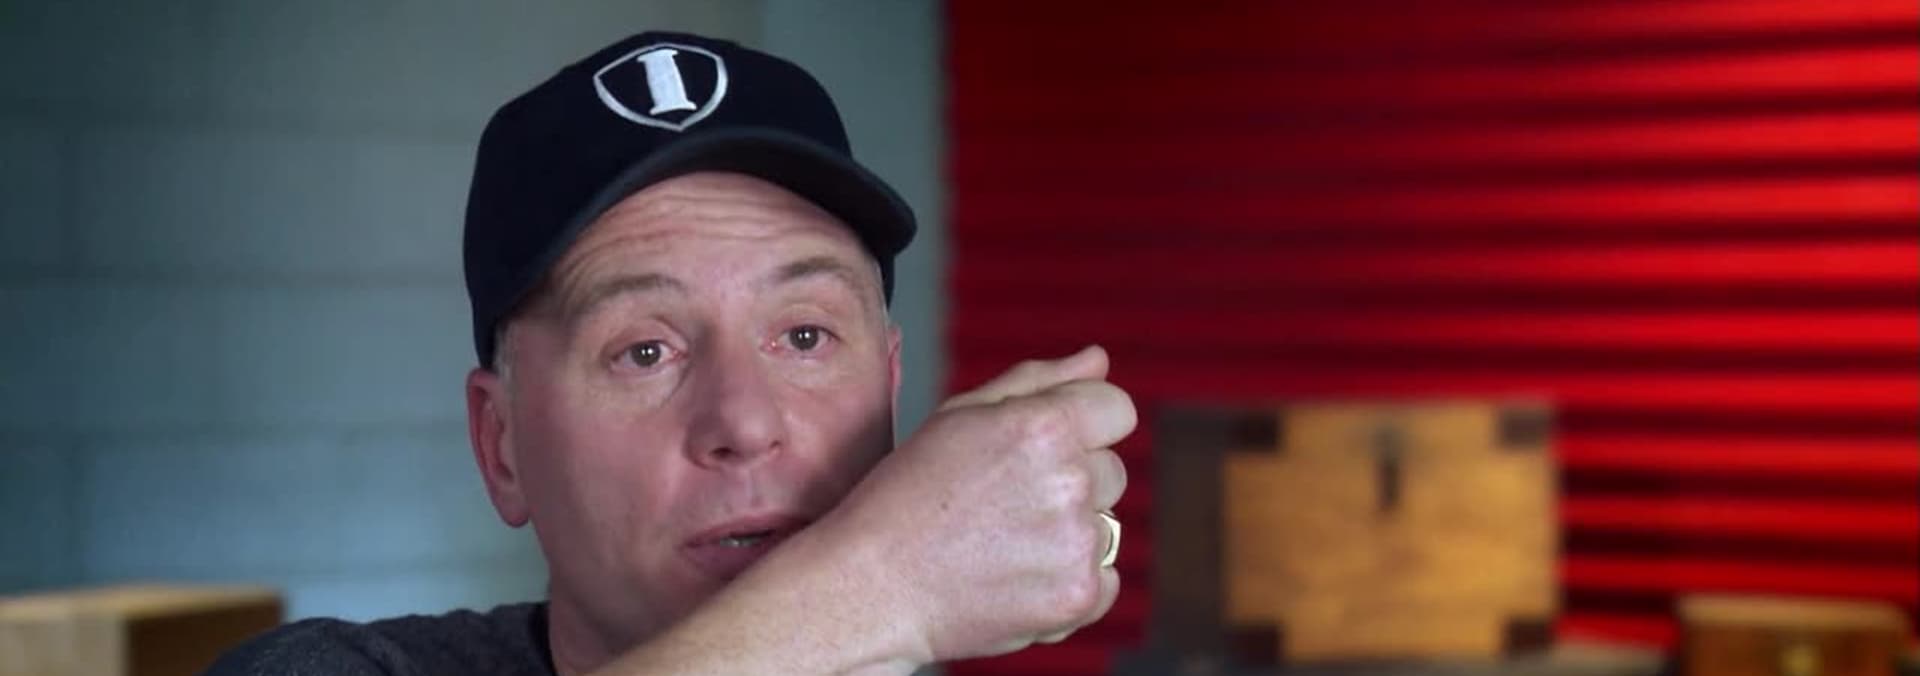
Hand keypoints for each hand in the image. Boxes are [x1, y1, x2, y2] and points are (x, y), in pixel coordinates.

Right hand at [818, 345, 1134, 662]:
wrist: (871, 587)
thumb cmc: (907, 495)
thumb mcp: (960, 416)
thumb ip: (1038, 381)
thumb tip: (1098, 360)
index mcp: (1044, 427)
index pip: (1117, 409)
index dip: (1083, 425)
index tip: (1042, 450)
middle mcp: (1069, 482)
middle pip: (1112, 470)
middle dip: (1071, 481)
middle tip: (1002, 504)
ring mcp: (1077, 544)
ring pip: (1107, 524)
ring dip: (1069, 532)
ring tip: (1003, 543)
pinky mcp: (1077, 597)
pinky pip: (1106, 578)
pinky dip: (1071, 581)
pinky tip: (1016, 577)